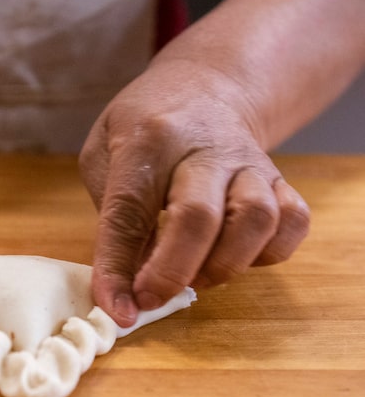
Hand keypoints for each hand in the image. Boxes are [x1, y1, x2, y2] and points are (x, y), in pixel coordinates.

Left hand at [79, 59, 309, 326]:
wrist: (205, 86)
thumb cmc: (141, 131)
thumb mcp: (103, 156)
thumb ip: (114, 215)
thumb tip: (128, 282)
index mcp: (146, 141)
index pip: (128, 213)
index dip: (119, 269)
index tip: (118, 311)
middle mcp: (202, 150)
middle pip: (197, 217)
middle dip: (172, 272)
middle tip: (151, 299)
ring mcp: (247, 162)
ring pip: (256, 220)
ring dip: (224, 266)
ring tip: (195, 277)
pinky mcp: (278, 177)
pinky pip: (292, 222)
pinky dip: (269, 254)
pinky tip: (237, 257)